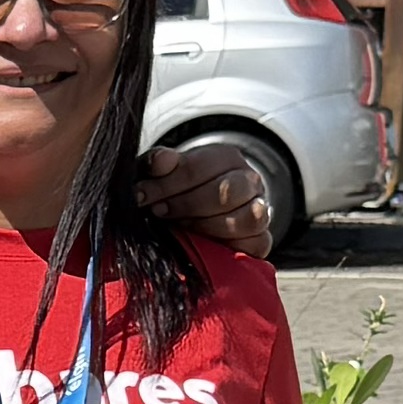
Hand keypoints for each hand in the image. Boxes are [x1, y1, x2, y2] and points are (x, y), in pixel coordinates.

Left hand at [139, 138, 277, 257]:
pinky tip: (203, 244)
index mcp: (226, 157)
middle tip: (158, 211)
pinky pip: (257, 243)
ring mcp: (260, 210)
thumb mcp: (159, 173)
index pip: (199, 167)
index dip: (166, 183)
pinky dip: (229, 246)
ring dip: (206, 226)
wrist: (190, 214)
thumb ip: (155, 164)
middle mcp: (249, 181)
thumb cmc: (174, 190)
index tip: (141, 195)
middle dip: (185, 205)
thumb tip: (160, 161)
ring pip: (247, 218)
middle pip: (225, 193)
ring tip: (180, 226)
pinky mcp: (261, 239)